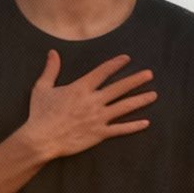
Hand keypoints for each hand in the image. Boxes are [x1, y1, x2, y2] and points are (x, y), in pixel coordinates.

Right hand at [19, 50, 156, 160]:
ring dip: (140, 100)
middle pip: (119, 87)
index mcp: (81, 88)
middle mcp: (93, 101)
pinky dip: (133, 126)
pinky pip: (120, 129)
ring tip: (153, 95)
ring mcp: (98, 118)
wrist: (41, 139)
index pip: (103, 72)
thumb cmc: (40, 114)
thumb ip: (51, 69)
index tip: (127, 59)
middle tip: (149, 74)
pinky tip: (145, 122)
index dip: (116, 64)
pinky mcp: (99, 134)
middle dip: (136, 80)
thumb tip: (53, 53)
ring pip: (124, 107)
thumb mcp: (42, 88)